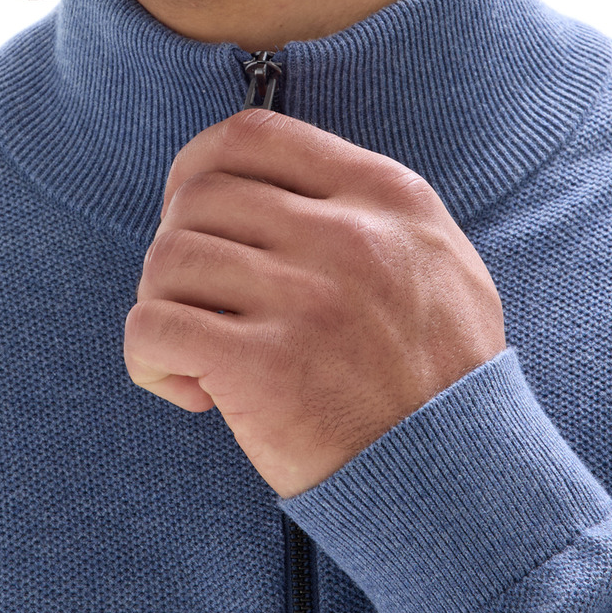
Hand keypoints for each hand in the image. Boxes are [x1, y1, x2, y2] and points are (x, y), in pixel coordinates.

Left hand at [124, 108, 505, 496]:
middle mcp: (346, 236)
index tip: (189, 212)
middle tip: (201, 302)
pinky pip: (153, 327)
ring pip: (167, 258)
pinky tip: (192, 390)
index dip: (197, 166)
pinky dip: (150, 358)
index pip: (252, 135)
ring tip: (198, 349)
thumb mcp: (438, 257)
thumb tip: (269, 182)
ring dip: (163, 304)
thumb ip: (366, 207)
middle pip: (198, 197)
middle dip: (178, 246)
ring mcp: (305, 300)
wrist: (461, 478)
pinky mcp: (264, 368)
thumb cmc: (442, 375)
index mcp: (385, 195)